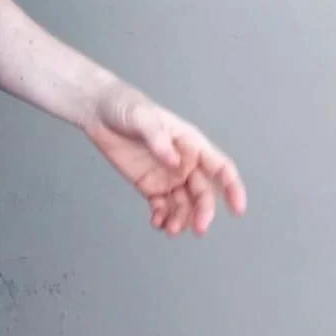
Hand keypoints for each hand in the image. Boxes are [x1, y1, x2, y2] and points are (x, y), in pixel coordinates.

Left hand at [82, 77, 247, 236]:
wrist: (97, 111)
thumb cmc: (125, 106)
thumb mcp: (142, 117)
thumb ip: (158, 139)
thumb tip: (175, 162)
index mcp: (191, 143)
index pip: (220, 168)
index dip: (232, 188)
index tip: (237, 210)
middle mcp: (184, 162)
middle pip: (203, 193)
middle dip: (203, 212)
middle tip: (199, 229)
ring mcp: (167, 175)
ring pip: (183, 204)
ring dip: (182, 219)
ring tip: (171, 229)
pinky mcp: (149, 184)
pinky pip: (162, 206)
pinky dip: (163, 217)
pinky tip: (157, 223)